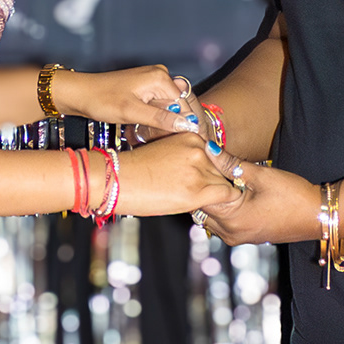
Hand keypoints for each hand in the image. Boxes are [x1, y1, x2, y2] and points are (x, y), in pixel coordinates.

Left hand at [54, 64, 202, 135]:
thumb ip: (160, 118)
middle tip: (183, 146)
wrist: (79, 93)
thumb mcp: (131, 112)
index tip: (198, 143)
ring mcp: (153, 82)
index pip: (186, 104)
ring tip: (164, 142)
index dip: (191, 125)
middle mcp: (160, 76)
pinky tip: (151, 133)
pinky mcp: (145, 90)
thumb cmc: (101, 99)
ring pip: (170, 108)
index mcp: (160, 77)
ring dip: (167, 125)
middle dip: (180, 125)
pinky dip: (157, 121)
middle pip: (180, 105)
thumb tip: (186, 125)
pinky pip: (159, 107)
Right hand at [112, 132, 251, 218]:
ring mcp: (199, 170)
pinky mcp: (197, 191)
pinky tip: (212, 206)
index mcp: (191, 137)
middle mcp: (198, 150)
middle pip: (222, 168)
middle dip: (214, 182)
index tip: (207, 179)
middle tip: (202, 194)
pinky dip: (225, 202)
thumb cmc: (133, 170)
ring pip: (225, 182)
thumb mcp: (164, 153)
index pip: (216, 154)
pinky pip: (227, 195)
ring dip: (216, 194)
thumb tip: (201, 173)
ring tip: (200, 201)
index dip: (212, 170)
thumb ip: (186, 157)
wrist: (116, 181)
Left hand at [198, 164, 321, 246]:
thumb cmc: (293, 196)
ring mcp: (237, 237)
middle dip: (204, 189)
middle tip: (211, 168)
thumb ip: (230, 163)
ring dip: (213, 199)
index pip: (200, 197)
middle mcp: (230, 233)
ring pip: (211, 216)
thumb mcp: (260, 175)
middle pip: (202, 209)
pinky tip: (233, 191)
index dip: (200, 176)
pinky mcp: (245, 237)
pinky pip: (223, 222)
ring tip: (222, 178)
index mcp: (231, 219)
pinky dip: (223, 208)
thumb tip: (209, 148)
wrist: (318, 216)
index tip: (202, 161)